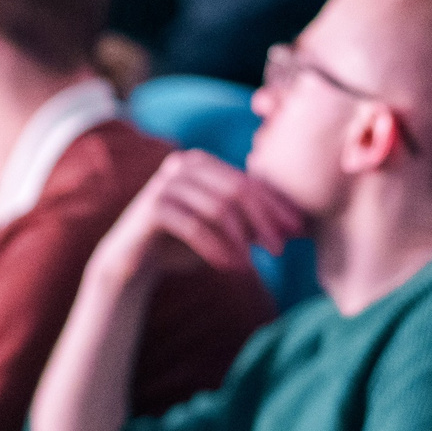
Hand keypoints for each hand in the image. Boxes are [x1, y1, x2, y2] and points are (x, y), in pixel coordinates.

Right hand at [89, 151, 302, 290]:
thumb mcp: (222, 231)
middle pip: (237, 191)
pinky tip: (233, 269)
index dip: (276, 207)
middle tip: (282, 250)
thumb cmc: (182, 244)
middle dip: (263, 222)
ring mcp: (165, 182)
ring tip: (253, 265)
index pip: (249, 181)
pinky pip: (194, 228)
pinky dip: (217, 249)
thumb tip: (296, 226)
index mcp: (202, 162)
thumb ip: (251, 223)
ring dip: (240, 241)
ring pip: (217, 209)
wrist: (133, 261)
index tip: (298, 231)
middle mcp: (183, 164)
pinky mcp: (152, 207)